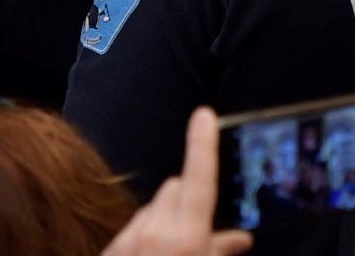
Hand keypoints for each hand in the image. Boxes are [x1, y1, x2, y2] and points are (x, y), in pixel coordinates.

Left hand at [103, 107, 250, 255]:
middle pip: (174, 188)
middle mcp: (157, 229)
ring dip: (167, 215)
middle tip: (199, 224)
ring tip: (174, 246)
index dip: (202, 145)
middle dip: (188, 196)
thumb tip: (241, 237)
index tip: (204, 114)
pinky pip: (134, 224)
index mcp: (187, 236)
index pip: (198, 179)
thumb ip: (219, 249)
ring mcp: (131, 235)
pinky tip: (151, 252)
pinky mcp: (113, 245)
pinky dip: (147, 232)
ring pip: (153, 205)